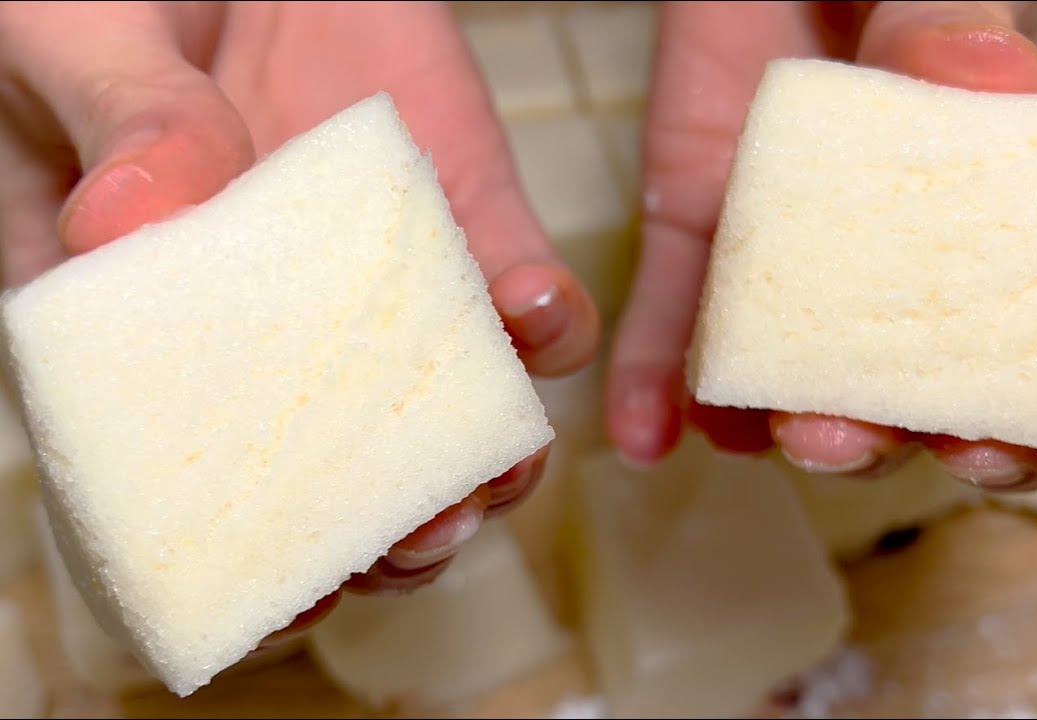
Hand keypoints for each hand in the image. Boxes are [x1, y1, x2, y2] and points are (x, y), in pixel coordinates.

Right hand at [0, 1, 596, 640]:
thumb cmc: (123, 1)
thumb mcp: (77, 45)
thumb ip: (118, 126)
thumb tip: (122, 224)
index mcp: (156, 316)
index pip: (199, 463)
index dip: (256, 544)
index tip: (300, 590)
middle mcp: (283, 324)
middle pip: (340, 466)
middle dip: (387, 526)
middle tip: (414, 539)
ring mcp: (386, 277)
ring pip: (444, 408)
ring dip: (479, 461)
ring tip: (488, 476)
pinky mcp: (469, 215)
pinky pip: (521, 294)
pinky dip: (542, 320)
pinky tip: (533, 312)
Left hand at [606, 1, 1036, 488]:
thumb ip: (959, 26)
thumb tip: (993, 74)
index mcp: (1003, 214)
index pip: (1032, 347)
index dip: (1019, 421)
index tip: (988, 448)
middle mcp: (897, 258)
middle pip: (898, 387)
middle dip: (874, 437)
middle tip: (842, 440)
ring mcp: (791, 252)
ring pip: (785, 368)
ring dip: (769, 423)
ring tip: (754, 434)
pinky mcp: (698, 224)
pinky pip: (672, 311)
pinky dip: (655, 376)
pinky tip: (644, 432)